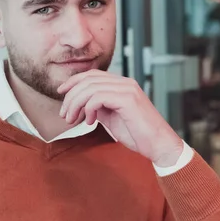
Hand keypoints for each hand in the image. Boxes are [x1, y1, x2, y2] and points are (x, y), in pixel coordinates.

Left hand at [57, 70, 183, 166]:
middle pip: (88, 80)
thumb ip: (99, 108)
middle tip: (64, 115)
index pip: (92, 75)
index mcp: (122, 85)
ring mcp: (127, 89)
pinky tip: (89, 122)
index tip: (60, 92)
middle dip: (71, 96)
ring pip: (90, 88)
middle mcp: (125, 83)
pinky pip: (98, 97)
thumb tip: (82, 105)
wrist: (159, 146)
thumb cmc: (138, 135)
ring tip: (72, 120)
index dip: (73, 81)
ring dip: (76, 104)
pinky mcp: (128, 99)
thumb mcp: (112, 118)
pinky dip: (88, 109)